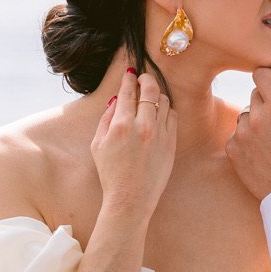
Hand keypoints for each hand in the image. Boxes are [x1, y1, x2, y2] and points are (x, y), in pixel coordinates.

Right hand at [91, 68, 176, 215]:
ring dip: (157, 94)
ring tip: (150, 95)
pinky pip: (173, 116)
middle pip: (150, 90)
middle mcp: (143, 126)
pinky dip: (166, 110)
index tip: (130, 73)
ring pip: (164, 101)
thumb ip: (106, 119)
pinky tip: (159, 112)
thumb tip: (115, 100)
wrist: (131, 198)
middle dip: (146, 79)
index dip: (129, 79)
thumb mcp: (98, 144)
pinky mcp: (172, 142)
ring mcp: (160, 134)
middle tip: (143, 78)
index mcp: (121, 126)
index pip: (128, 92)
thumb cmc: (111, 173)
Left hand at [226, 60, 270, 198]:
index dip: (269, 80)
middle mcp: (258, 116)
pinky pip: (237, 132)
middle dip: (266, 103)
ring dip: (255, 121)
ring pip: (245, 113)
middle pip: (254, 93)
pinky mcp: (232, 148)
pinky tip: (261, 152)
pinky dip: (246, 139)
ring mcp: (242, 133)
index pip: (261, 73)